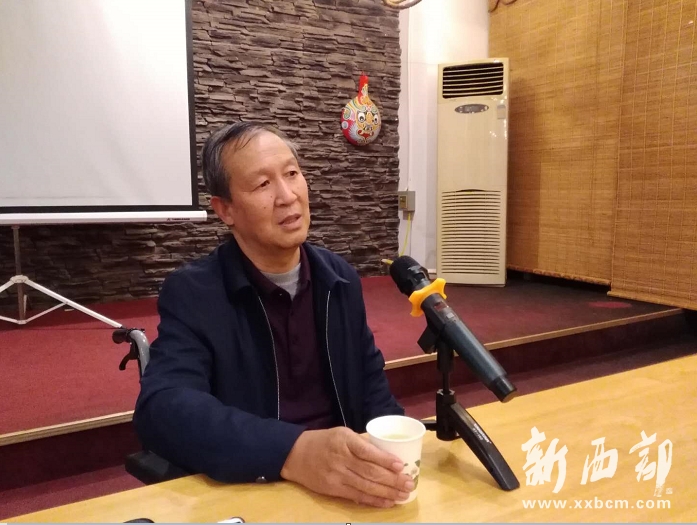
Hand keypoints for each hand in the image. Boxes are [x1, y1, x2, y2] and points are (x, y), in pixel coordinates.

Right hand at [280, 427, 414, 507]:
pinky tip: (387, 502)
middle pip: (370, 472)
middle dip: (392, 480)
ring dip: (387, 492)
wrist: (296, 455)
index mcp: (345, 440)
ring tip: (403, 495)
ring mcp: (336, 475)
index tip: (401, 466)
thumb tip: (387, 455)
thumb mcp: (342, 434)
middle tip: (409, 484)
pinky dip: (374, 500)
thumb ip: (361, 443)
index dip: (385, 460)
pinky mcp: (333, 489)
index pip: (367, 451)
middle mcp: (341, 458)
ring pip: (366, 486)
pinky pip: (357, 496)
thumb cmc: (324, 441)